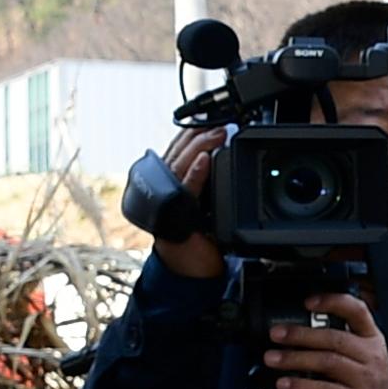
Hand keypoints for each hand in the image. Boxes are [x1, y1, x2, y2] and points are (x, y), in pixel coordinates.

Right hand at [151, 126, 228, 280]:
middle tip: (220, 124)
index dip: (190, 133)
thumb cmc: (200, 237)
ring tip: (216, 133)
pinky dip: (196, 174)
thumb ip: (209, 183)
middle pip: (177, 154)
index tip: (209, 118)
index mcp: (169, 184)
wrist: (192, 270)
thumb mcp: (205, 204)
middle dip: (197, 135)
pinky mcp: (178, 218)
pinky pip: (187, 191)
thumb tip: (223, 156)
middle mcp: (164, 190)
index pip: (177, 151)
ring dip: (199, 147)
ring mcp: (168, 203)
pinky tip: (206, 160)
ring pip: (179, 167)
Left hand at [265, 292, 387, 388]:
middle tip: (276, 334)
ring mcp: (365, 379)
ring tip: (273, 359)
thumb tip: (301, 327)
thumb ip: (342, 338)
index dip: (332, 302)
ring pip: (328, 362)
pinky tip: (285, 384)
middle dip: (300, 335)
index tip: (308, 302)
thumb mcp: (367, 353)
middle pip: (334, 339)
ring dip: (295, 359)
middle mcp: (371, 356)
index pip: (357, 311)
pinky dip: (302, 386)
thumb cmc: (372, 380)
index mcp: (372, 338)